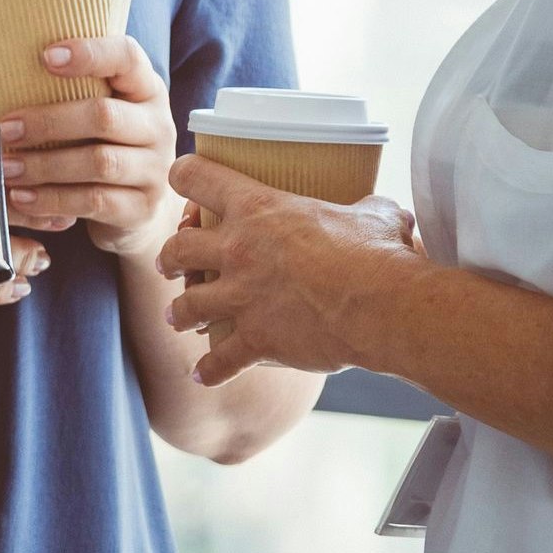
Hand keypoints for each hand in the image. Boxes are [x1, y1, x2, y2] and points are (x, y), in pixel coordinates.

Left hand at [0, 36, 179, 257]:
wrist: (139, 206)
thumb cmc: (101, 144)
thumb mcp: (95, 110)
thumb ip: (64, 88)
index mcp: (145, 88)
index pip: (127, 56)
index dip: (90, 53)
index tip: (45, 56)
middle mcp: (157, 124)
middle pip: (104, 115)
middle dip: (48, 122)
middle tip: (4, 128)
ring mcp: (154, 168)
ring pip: (98, 162)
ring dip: (45, 165)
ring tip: (6, 167)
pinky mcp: (142, 207)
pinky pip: (94, 202)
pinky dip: (52, 200)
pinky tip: (22, 197)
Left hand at [158, 156, 432, 384]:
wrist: (382, 305)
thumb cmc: (377, 253)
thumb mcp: (372, 216)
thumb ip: (365, 211)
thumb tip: (383, 214)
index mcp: (257, 209)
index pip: (196, 177)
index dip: (184, 176)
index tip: (182, 182)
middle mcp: (238, 251)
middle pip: (178, 248)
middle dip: (169, 257)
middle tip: (170, 264)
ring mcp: (241, 298)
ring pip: (187, 305)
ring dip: (179, 312)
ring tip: (177, 318)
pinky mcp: (255, 339)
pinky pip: (219, 360)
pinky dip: (210, 371)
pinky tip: (202, 376)